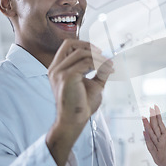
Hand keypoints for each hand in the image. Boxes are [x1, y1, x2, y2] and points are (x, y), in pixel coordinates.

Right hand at [46, 39, 113, 165]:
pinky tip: (108, 71)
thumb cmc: (81, 105)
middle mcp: (55, 68)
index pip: (67, 46)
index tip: (99, 52)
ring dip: (99, 57)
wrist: (74, 121)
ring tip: (109, 66)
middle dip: (88, 46)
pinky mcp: (67, 77)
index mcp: (57, 68)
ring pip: (81, 53)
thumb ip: (100, 71)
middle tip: (103, 55)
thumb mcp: (93, 84)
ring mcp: (59, 72)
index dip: (84, 45)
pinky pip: (86, 63)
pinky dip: (99, 64)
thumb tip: (110, 60)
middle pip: (70, 44)